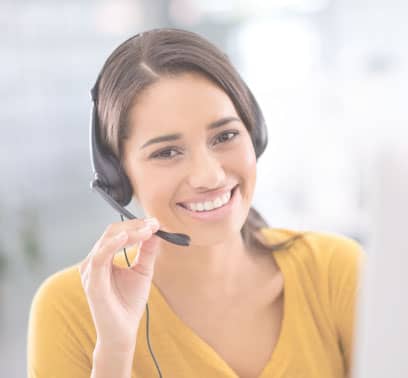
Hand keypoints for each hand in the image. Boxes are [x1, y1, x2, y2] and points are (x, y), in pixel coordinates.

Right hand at [79, 217, 160, 348]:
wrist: (123, 331)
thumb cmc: (129, 303)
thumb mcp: (142, 271)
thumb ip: (147, 251)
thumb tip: (155, 232)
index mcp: (104, 258)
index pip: (117, 233)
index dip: (136, 225)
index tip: (155, 223)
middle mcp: (94, 261)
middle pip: (111, 232)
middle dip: (135, 226)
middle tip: (154, 224)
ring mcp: (91, 271)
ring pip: (106, 241)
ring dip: (129, 232)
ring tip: (147, 229)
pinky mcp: (93, 282)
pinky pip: (99, 258)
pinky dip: (112, 245)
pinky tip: (125, 238)